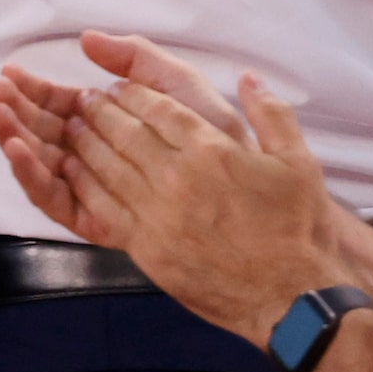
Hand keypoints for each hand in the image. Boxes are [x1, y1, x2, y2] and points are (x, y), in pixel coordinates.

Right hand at [0, 29, 250, 235]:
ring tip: (0, 114)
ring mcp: (94, 190)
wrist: (244, 183)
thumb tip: (87, 38)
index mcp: (114, 124)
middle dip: (18, 111)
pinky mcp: (95, 219)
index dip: (36, 89)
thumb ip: (136, 58)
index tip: (11, 73)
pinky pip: (55, 200)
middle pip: (46, 133)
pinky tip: (20, 150)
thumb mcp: (178, 83)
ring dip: (16, 138)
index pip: (63, 105)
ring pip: (42, 164)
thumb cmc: (217, 132)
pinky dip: (32, 175)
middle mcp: (99, 157)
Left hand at [62, 75, 342, 345]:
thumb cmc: (296, 226)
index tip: (118, 85)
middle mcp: (178, 179)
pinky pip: (104, 211)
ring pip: (109, 169)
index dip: (134, 94)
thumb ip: (272, 113)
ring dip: (86, 144)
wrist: (287, 293)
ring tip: (73, 127)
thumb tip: (248, 78)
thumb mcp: (299, 160)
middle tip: (85, 99)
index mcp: (212, 151)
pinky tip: (74, 174)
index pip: (161, 110)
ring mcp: (157, 217)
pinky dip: (84, 188)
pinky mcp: (146, 250)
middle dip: (102, 112)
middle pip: (126, 135)